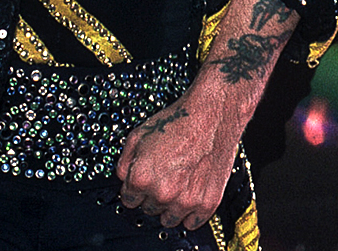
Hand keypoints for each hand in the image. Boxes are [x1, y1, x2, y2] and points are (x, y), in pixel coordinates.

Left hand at [115, 94, 239, 229]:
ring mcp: (186, 200)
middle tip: (166, 175)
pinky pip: (192, 222)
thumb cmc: (178, 122)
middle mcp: (162, 193)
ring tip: (179, 185)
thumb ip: (124, 163)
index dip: (136, 188)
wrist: (212, 114)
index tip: (146, 179)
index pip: (129, 200)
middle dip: (154, 195)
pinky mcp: (208, 202)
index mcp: (141, 178)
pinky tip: (191, 194)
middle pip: (148, 209)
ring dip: (170, 206)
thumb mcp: (138, 135)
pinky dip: (191, 213)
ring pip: (168, 219)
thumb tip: (124, 180)